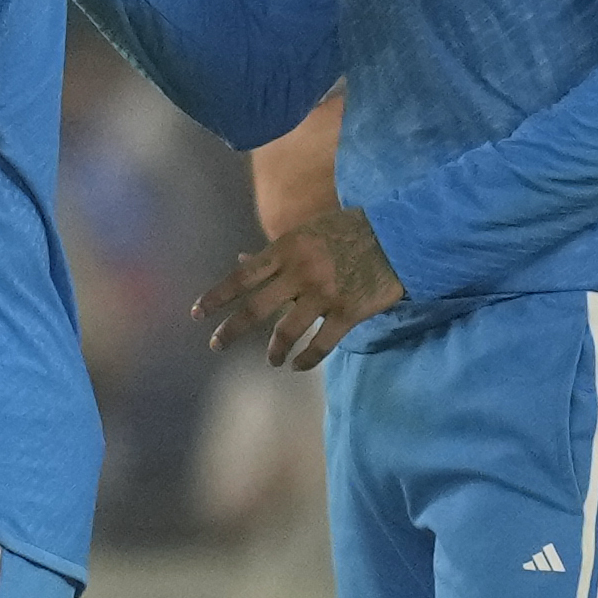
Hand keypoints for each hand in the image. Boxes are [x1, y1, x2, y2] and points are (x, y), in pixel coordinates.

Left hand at [196, 204, 404, 369]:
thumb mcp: (307, 232)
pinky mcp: (348, 312)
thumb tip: (240, 258)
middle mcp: (299, 274)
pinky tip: (298, 366)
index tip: (197, 314)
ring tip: (271, 360)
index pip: (241, 278)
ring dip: (274, 351)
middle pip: (255, 309)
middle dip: (231, 331)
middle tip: (216, 345)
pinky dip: (306, 359)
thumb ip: (274, 252)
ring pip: (286, 332)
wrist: (400, 235)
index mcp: (286, 250)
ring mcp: (324, 295)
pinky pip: (321, 344)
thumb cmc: (349, 231)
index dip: (217, 297)